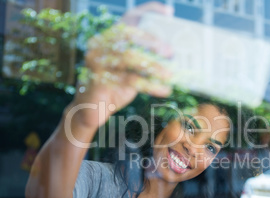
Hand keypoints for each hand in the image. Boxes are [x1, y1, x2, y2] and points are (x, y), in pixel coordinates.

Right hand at [73, 2, 173, 127]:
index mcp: (108, 38)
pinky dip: (150, 85)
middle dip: (152, 41)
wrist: (92, 110)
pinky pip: (129, 79)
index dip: (149, 11)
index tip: (169, 13)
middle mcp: (99, 45)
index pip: (128, 17)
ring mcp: (96, 61)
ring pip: (129, 57)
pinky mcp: (98, 80)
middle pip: (127, 34)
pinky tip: (164, 89)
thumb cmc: (116, 87)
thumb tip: (173, 55)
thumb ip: (145, 58)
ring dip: (153, 66)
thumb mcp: (132, 70)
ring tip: (170, 75)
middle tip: (171, 52)